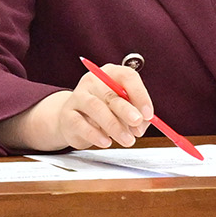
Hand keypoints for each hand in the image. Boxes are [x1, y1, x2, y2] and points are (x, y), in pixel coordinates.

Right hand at [0, 62, 153, 151]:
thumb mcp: (124, 110)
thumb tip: (141, 124)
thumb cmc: (106, 112)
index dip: (140, 95)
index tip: (148, 114)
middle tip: (137, 124)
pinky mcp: (67, 115)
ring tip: (127, 140)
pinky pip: (81, 124)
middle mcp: (92, 81)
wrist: (74, 121)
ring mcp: (78, 97)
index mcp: (111, 74)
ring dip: (114, 125)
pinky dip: (95, 135)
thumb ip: (137, 116)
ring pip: (96, 108)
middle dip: (126, 110)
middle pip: (110, 93)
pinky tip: (106, 142)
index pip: (127, 77)